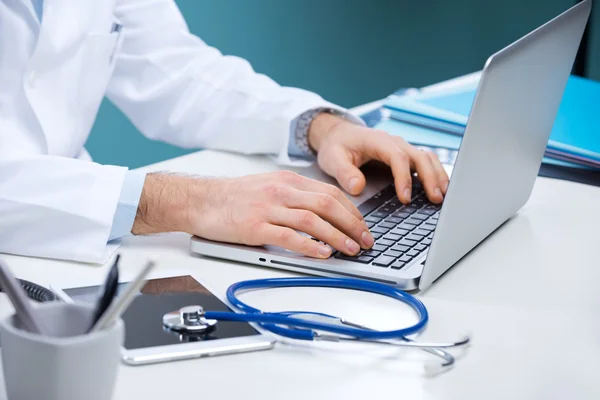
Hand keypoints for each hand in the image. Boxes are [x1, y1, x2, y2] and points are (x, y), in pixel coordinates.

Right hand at [132, 172, 374, 257]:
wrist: (200, 200)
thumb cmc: (232, 196)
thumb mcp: (267, 186)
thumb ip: (293, 196)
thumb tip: (320, 213)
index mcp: (287, 180)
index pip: (329, 193)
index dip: (351, 210)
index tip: (362, 225)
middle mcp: (281, 191)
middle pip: (327, 204)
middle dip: (352, 223)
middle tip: (366, 240)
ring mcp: (268, 208)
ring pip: (313, 220)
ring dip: (337, 236)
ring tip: (351, 250)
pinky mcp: (255, 227)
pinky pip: (289, 237)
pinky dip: (309, 246)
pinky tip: (322, 254)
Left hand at [308, 113, 448, 202]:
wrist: (338, 135)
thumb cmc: (336, 147)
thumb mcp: (333, 159)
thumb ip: (344, 173)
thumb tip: (358, 187)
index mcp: (378, 141)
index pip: (397, 157)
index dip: (404, 177)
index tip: (405, 198)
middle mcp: (394, 143)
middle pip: (419, 156)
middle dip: (429, 178)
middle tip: (435, 199)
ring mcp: (402, 148)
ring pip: (427, 158)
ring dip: (438, 175)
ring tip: (444, 196)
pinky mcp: (405, 156)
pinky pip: (426, 162)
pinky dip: (436, 174)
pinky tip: (441, 190)